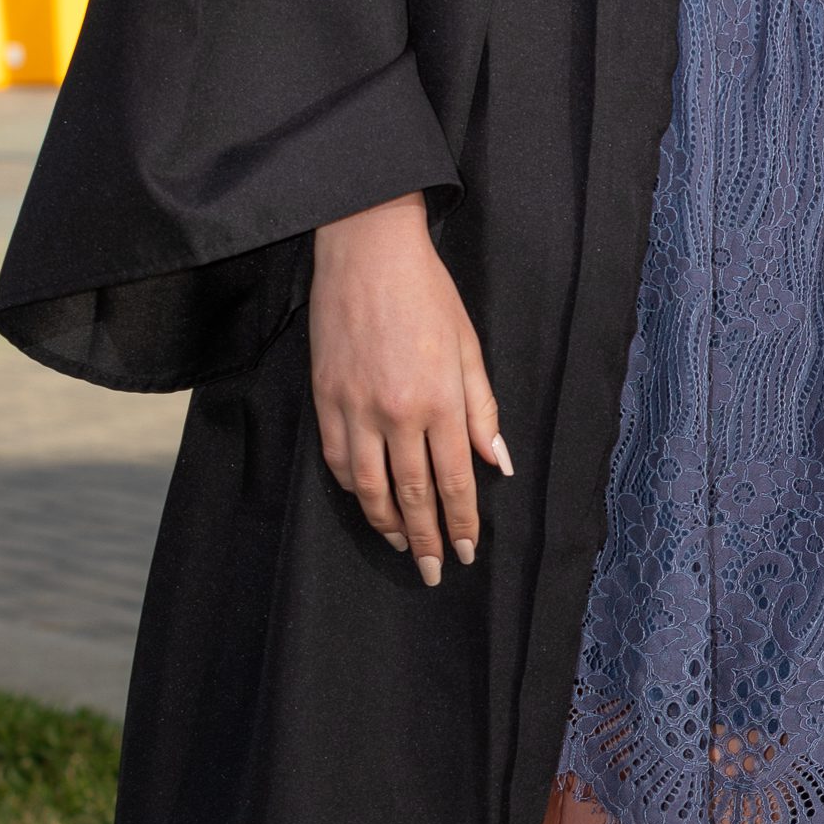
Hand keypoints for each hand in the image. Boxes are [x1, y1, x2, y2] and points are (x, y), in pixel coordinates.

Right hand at [309, 190, 510, 584]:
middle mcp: (397, 412)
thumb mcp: (468, 345)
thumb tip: (498, 463)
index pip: (455, 480)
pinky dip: (352, 489)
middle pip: (412, 494)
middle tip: (432, 571)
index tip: (465, 553)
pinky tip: (367, 502)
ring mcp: (355, 409)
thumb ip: (482, 409)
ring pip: (369, 488)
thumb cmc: (428, 294)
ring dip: (386, 524)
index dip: (460, 522)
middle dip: (426, 538)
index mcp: (440, 399)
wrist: (368, 252)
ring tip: (401, 546)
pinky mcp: (324, 400)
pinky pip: (337, 461)